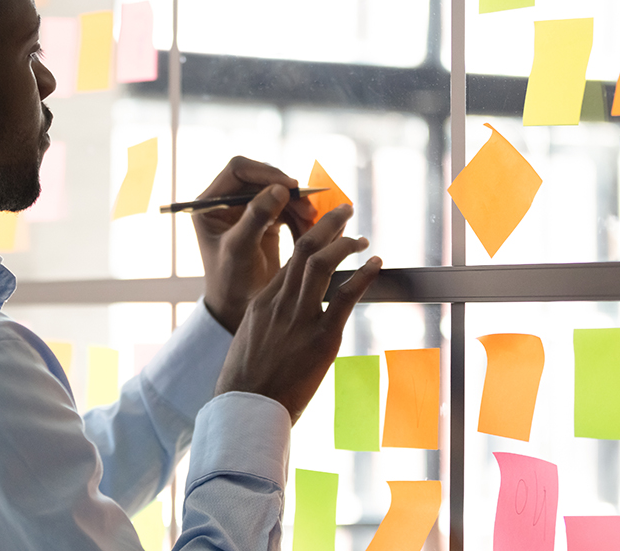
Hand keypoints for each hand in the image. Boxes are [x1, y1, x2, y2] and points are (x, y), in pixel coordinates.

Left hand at [193, 157, 316, 333]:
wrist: (238, 310)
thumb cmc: (231, 283)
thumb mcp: (240, 250)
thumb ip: (256, 217)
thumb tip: (280, 188)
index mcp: (210, 204)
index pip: (238, 169)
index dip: (265, 173)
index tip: (290, 187)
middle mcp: (227, 203)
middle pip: (263, 178)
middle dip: (289, 191)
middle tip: (309, 208)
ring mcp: (247, 211)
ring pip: (280, 192)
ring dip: (299, 205)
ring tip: (313, 224)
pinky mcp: (265, 222)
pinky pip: (289, 208)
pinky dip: (302, 217)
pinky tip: (312, 231)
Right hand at [215, 205, 380, 424]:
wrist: (245, 409)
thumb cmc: (244, 385)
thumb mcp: (248, 343)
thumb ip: (266, 325)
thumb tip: (278, 322)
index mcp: (261, 303)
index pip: (289, 261)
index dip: (311, 240)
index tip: (326, 231)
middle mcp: (279, 303)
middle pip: (304, 250)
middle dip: (327, 226)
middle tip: (344, 211)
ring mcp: (299, 319)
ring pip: (321, 265)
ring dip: (344, 243)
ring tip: (361, 236)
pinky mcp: (320, 339)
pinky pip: (343, 298)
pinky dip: (362, 277)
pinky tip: (375, 265)